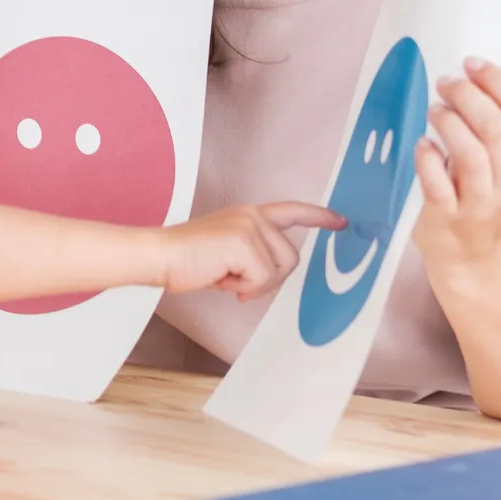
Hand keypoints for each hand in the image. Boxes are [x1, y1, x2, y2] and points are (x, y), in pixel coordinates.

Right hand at [160, 202, 345, 299]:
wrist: (159, 255)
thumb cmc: (185, 259)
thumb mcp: (226, 252)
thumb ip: (251, 255)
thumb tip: (267, 278)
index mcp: (248, 214)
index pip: (291, 211)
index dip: (318, 217)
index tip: (341, 221)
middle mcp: (252, 215)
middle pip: (291, 257)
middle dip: (270, 279)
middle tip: (237, 284)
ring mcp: (249, 227)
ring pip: (279, 270)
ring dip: (253, 285)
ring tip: (225, 278)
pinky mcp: (244, 243)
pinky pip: (262, 279)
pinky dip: (243, 288)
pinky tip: (221, 280)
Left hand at [414, 58, 500, 274]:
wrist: (475, 257)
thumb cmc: (489, 196)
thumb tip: (474, 77)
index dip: (500, 82)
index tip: (474, 64)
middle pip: (496, 129)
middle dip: (468, 96)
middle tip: (446, 82)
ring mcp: (482, 206)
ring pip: (470, 154)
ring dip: (449, 122)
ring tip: (435, 110)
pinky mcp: (448, 219)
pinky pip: (437, 182)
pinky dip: (427, 157)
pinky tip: (421, 144)